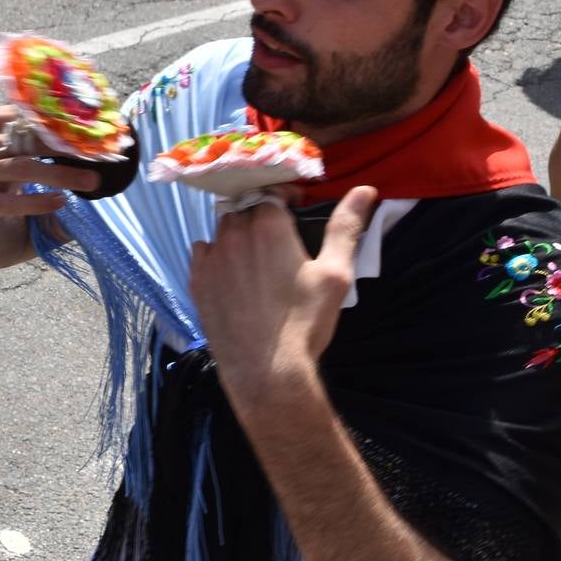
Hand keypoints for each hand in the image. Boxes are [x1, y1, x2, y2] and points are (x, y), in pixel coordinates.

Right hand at [0, 105, 99, 222]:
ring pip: (22, 168)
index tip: (90, 126)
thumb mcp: (17, 144)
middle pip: (29, 140)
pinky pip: (10, 202)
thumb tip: (95, 130)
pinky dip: (37, 202)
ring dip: (60, 174)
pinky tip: (60, 201)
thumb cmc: (4, 165)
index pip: (29, 114)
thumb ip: (43, 134)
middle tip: (98, 153)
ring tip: (90, 181)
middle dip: (66, 146)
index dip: (60, 119)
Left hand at [190, 186, 376, 395]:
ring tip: (256, 257)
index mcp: (269, 225)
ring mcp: (211, 257)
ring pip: (223, 228)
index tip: (296, 210)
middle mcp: (234, 233)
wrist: (266, 371)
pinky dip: (217, 255)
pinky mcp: (196, 281)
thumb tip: (365, 189)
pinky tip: (232, 274)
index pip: (272, 192)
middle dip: (262, 214)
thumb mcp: (335, 274)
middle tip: (279, 239)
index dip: (285, 197)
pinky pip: (203, 252)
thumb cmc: (305, 323)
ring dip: (239, 233)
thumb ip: (346, 227)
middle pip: (246, 207)